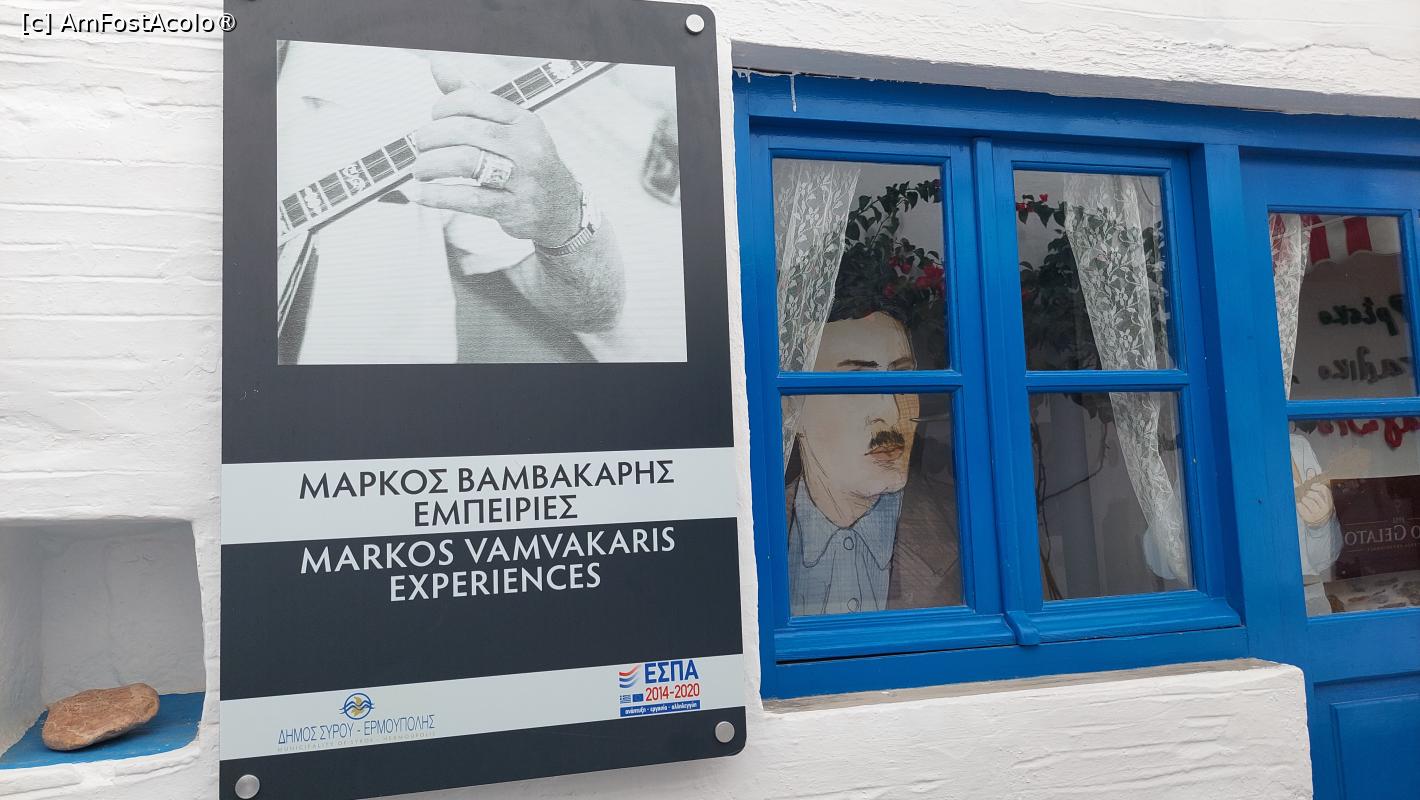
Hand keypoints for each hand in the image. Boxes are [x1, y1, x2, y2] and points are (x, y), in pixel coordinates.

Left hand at [407, 63, 581, 246]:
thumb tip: (437, 64)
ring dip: (430, 165)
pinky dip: (438, 196)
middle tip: (420, 147)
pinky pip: (469, 199)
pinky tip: (420, 194)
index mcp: (523, 120)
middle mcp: (526, 146)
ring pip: (465, 161)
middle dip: (431, 137)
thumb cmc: (525, 162)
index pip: (473, 100)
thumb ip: (471, 97)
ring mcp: (523, 179)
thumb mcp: (507, 127)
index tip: (433, 120)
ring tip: (420, 170)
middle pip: (465, 131)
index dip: (443, 107)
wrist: (561, 207)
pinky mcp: (514, 208)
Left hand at [1297, 482, 1333, 526]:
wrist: (1319, 523)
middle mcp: (1325, 508)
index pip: (1324, 490)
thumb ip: (1314, 483)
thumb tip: (1310, 471)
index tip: (1312, 486)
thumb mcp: (1319, 496)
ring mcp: (1317, 514)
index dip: (1317, 486)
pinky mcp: (1309, 518)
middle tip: (1306, 494)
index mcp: (1329, 501)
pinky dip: (1299, 504)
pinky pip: (1301, 506)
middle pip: (1314, 494)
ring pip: (1307, 500)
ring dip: (1303, 499)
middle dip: (1308, 493)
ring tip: (1304, 501)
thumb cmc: (1317, 506)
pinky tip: (1301, 506)